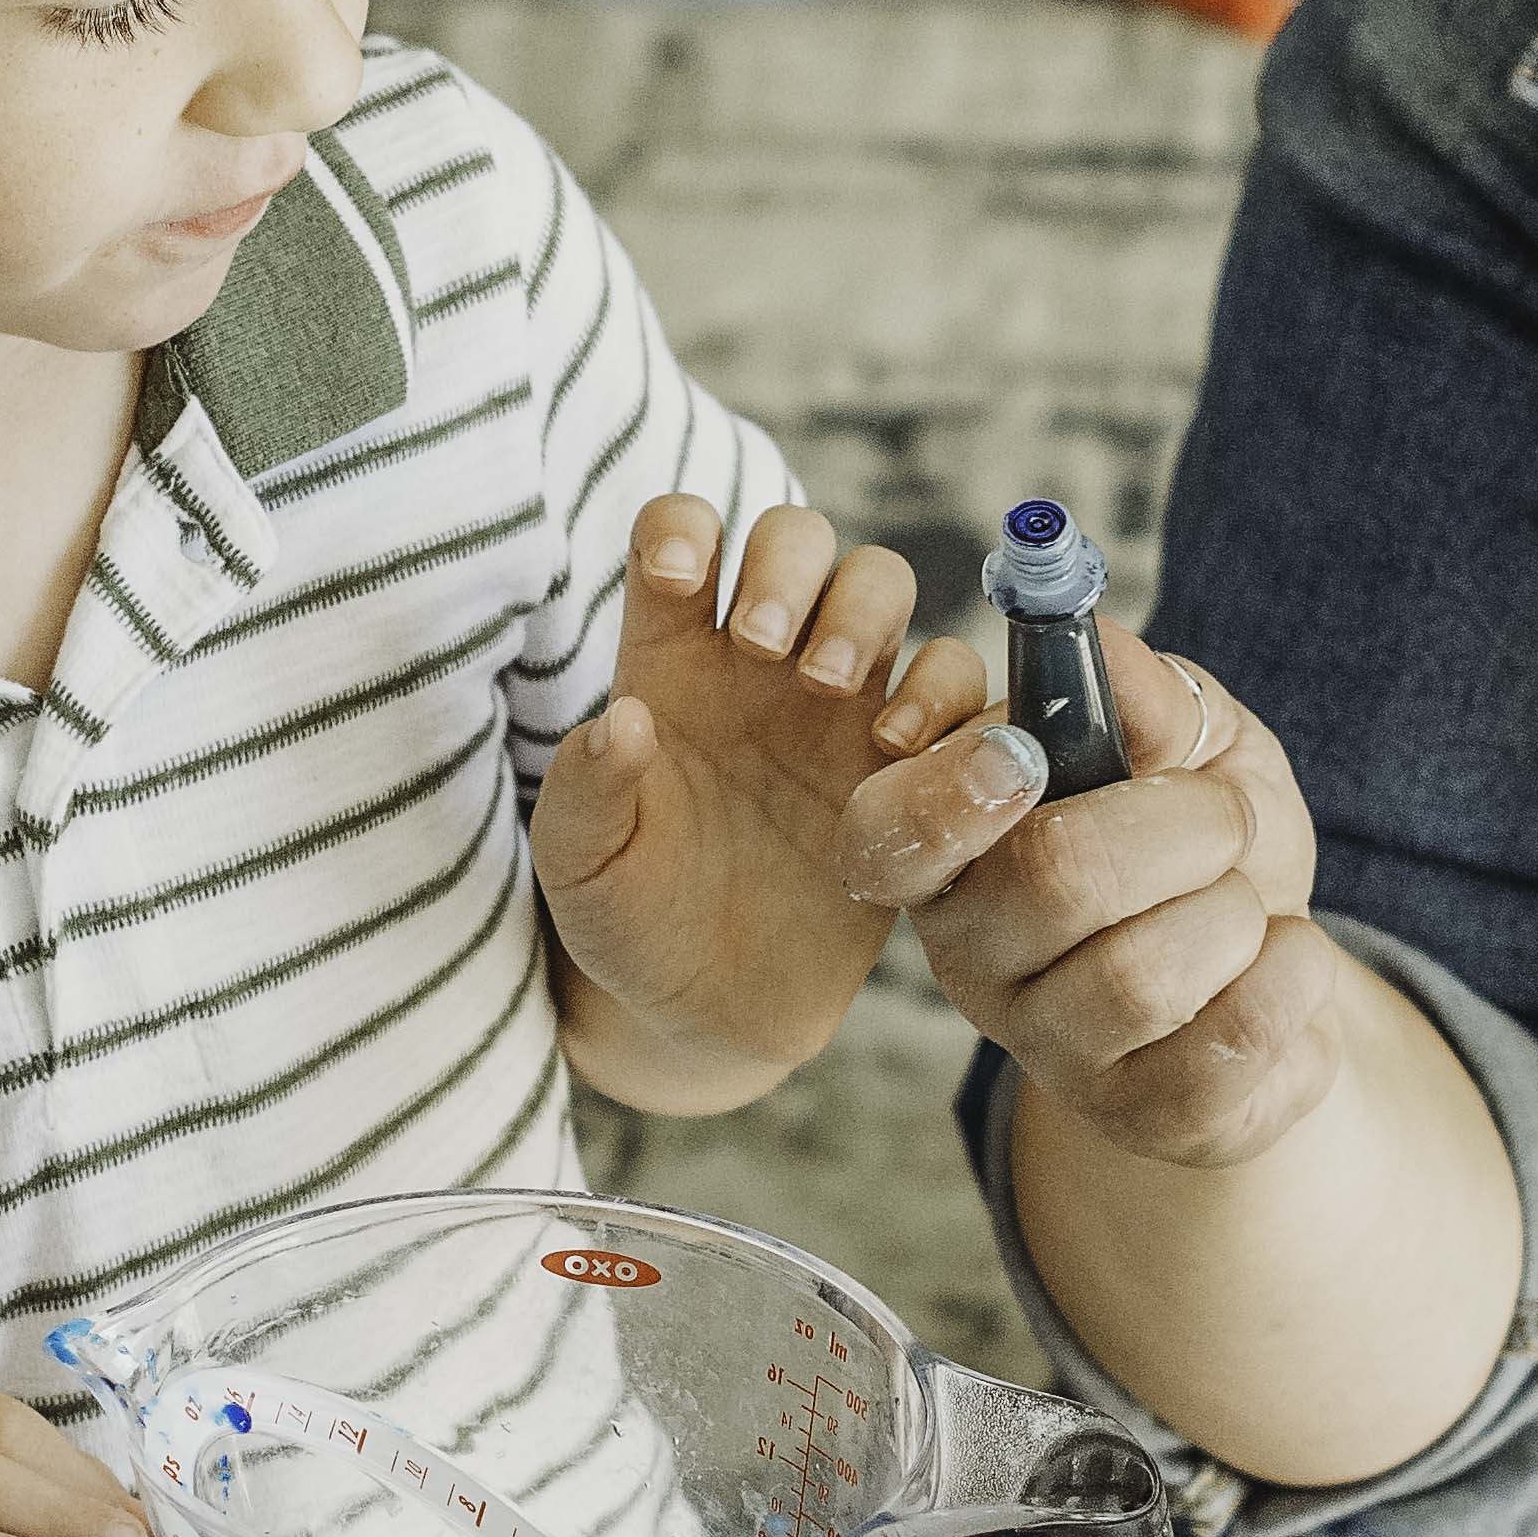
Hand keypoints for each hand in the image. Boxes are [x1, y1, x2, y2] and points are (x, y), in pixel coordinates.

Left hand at [529, 491, 928, 1103]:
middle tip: (766, 646)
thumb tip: (622, 720)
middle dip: (791, 566)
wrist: (706, 1010)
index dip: (685, 526)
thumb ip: (587, 789)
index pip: (683, 531)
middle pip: (799, 537)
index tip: (679, 579)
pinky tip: (897, 753)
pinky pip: (959, 685)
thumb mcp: (578, 862)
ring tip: (834, 694)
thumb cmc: (627, 920)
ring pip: (881, 584)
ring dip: (866, 613)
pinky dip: (947, 694)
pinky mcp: (907, 764)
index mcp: (669, 657)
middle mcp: (760, 660)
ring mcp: (841, 704)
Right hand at [841, 613, 1382, 1173]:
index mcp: (951, 849)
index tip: (1023, 754)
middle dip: (1186, 822)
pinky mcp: (1144, 1118)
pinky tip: (1280, 959)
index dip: (947, 789)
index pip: (886, 833)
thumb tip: (1096, 639)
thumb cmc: (1202, 841)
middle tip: (1224, 816)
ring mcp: (1053, 1052)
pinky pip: (1236, 1035)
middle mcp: (973, 957)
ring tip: (1246, 900)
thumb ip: (1143, 692)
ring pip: (1147, 971)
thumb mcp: (1187, 743)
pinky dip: (1293, 970)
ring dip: (1240, 906)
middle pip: (1055, 876)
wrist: (1277, 968)